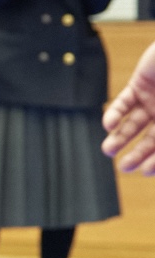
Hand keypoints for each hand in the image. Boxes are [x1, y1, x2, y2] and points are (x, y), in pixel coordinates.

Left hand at [103, 42, 154, 173]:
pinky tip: (108, 125)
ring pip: (133, 124)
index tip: (145, 172)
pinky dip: (114, 114)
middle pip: (150, 140)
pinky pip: (124, 103)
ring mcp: (153, 100)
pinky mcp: (139, 85)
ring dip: (120, 137)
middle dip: (137, 154)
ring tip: (108, 150)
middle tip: (124, 168)